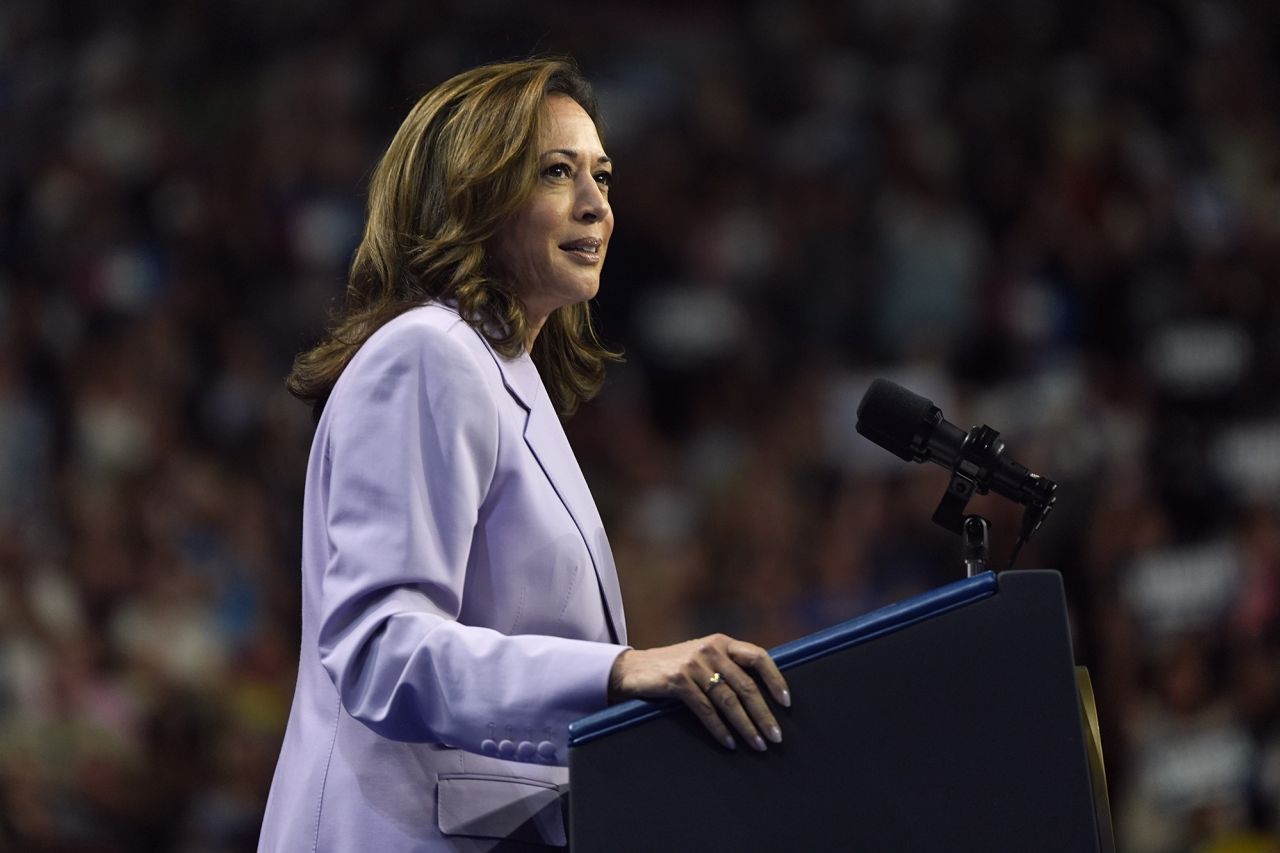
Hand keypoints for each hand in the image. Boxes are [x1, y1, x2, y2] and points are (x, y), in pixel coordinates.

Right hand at [607, 634, 790, 750]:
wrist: (633, 669)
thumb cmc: (674, 667)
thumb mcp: (704, 658)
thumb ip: (728, 667)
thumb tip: (763, 694)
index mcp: (722, 642)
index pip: (758, 657)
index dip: (776, 679)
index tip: (787, 702)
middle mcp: (711, 649)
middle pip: (746, 685)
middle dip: (764, 714)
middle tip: (776, 737)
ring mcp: (694, 664)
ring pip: (728, 701)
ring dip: (746, 726)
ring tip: (758, 745)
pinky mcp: (678, 681)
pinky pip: (706, 710)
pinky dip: (720, 729)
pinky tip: (730, 743)